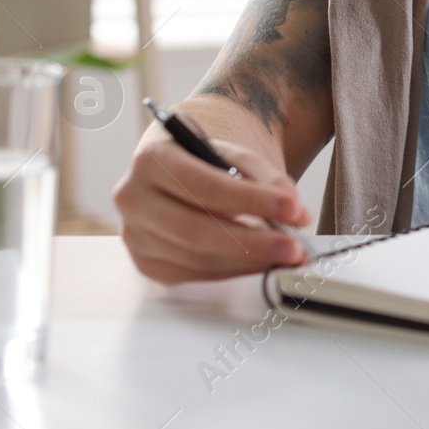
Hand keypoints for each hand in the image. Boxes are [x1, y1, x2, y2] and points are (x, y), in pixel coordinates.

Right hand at [114, 133, 313, 283]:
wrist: (180, 173)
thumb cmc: (207, 163)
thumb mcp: (234, 155)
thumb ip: (266, 178)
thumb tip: (294, 212)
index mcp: (153, 159)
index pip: (203, 185)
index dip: (250, 200)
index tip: (290, 209)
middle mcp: (134, 198)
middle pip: (196, 229)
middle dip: (253, 241)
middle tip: (293, 246)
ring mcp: (136, 236)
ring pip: (197, 257)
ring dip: (248, 261)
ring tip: (286, 256)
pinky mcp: (147, 263)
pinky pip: (195, 273)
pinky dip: (234, 270)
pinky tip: (261, 263)